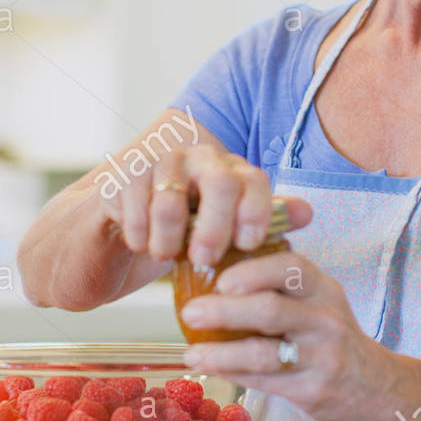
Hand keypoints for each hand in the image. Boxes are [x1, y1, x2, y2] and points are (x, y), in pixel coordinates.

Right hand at [100, 143, 311, 266]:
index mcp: (230, 173)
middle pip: (220, 184)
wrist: (114, 241)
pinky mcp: (122, 175)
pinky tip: (139, 244)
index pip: (255, 181)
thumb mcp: (222, 239)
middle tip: (205, 259)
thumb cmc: (177, 241)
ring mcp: (159, 163)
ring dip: (170, 237)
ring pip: (172, 198)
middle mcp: (198, 160)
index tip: (248, 245)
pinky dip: (139, 234)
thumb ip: (263, 224)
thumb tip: (306, 212)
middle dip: (216, 227)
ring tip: (165, 255)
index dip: (257, 213)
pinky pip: (135, 205)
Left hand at [178, 249, 398, 420]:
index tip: (220, 278)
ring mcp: (320, 357)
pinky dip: (231, 374)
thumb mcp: (319, 301)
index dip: (252, 271)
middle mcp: (325, 320)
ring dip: (220, 352)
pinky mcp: (311, 390)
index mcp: (322, 289)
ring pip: (263, 353)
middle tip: (191, 311)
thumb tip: (214, 269)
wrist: (377, 387)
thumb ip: (280, 285)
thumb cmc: (333, 337)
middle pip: (270, 310)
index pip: (289, 268)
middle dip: (224, 311)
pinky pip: (263, 381)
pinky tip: (210, 368)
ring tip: (192, 353)